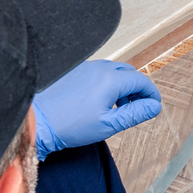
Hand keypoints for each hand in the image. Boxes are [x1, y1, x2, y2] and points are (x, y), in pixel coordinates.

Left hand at [32, 60, 161, 158]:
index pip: (141, 80)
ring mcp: (86, 66)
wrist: (38, 121)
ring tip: (119, 107)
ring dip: (123, 85)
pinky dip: (108, 82)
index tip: (154, 106)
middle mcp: (100, 67)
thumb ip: (135, 114)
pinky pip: (100, 71)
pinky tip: (102, 101)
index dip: (151, 94)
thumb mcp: (109, 124)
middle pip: (130, 72)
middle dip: (138, 89)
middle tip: (138, 108)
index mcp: (111, 79)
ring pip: (115, 70)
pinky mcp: (75, 70)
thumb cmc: (71, 125)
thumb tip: (155, 107)